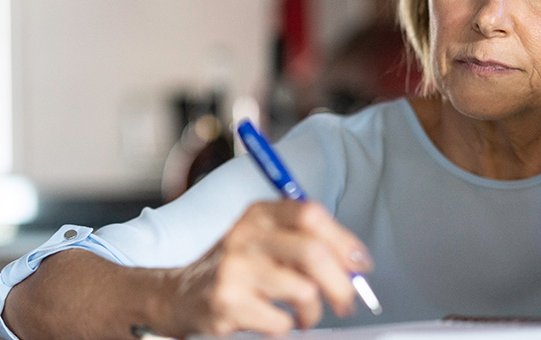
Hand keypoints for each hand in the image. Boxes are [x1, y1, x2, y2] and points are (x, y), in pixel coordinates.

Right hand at [159, 199, 372, 336]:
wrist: (180, 294)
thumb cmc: (236, 268)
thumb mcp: (265, 240)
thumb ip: (307, 243)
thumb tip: (356, 264)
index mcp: (259, 214)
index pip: (311, 215)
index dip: (344, 241)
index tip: (360, 264)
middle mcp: (245, 235)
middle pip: (312, 253)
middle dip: (340, 284)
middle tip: (346, 302)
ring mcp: (234, 269)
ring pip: (302, 290)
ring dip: (312, 312)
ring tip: (304, 315)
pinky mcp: (226, 303)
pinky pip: (279, 321)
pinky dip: (285, 326)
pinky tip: (273, 320)